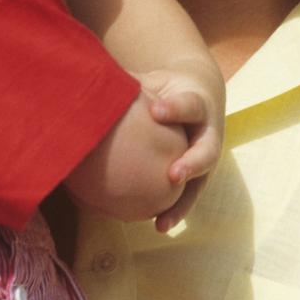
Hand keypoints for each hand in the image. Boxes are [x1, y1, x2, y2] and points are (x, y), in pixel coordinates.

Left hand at [141, 68, 224, 231]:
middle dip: (191, 163)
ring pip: (199, 183)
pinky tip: (156, 226)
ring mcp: (205, 158)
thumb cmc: (167, 88)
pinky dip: (174, 212)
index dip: (174, 108)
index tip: (156, 110)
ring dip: (182, 203)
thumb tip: (91, 74)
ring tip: (161, 220)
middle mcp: (208, 134)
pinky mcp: (198, 178)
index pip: (189, 105)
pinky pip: (187, 197)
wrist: (199, 97)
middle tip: (173, 174)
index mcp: (198, 105)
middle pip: (207, 151)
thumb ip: (130, 82)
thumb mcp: (154, 80)